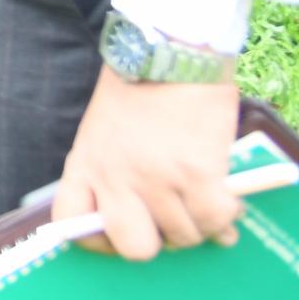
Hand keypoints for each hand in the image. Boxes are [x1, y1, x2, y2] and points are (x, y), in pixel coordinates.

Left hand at [59, 70, 246, 261]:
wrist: (170, 51)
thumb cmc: (140, 88)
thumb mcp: (105, 129)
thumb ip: (118, 174)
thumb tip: (156, 224)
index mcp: (87, 164)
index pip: (72, 223)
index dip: (97, 241)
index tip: (120, 238)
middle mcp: (117, 177)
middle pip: (135, 247)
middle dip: (160, 241)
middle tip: (175, 221)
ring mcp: (157, 179)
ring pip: (184, 235)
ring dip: (200, 224)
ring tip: (205, 198)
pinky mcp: (198, 174)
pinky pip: (215, 218)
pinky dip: (226, 214)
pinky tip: (226, 196)